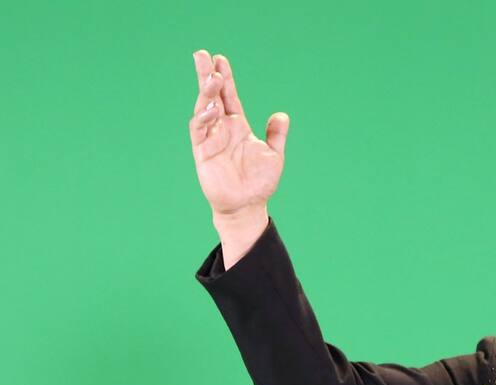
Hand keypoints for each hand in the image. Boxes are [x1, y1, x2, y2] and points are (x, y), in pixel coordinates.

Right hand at [188, 50, 288, 216]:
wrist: (248, 206)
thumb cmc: (259, 182)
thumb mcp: (274, 155)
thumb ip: (276, 135)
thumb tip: (282, 115)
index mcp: (238, 125)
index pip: (229, 96)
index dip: (225, 78)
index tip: (220, 58)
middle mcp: (222, 128)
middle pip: (212, 96)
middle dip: (206, 75)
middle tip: (202, 54)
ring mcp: (210, 138)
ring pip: (204, 108)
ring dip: (207, 92)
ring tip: (213, 76)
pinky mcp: (202, 151)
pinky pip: (199, 130)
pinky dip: (204, 117)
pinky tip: (212, 107)